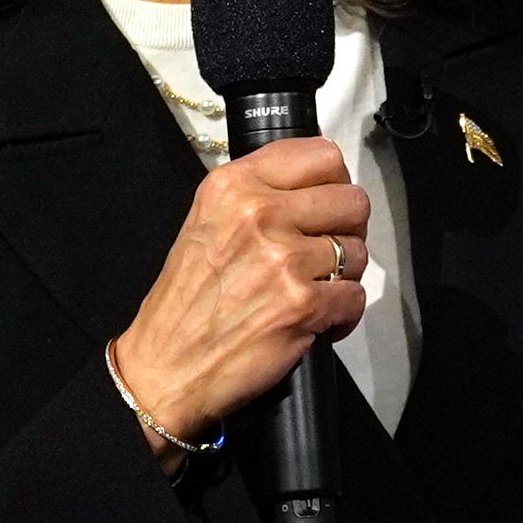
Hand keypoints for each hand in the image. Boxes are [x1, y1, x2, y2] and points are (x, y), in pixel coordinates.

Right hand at [109, 136, 367, 468]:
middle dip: (348, 229)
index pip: (321, 155)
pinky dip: (342, 314)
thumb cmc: (186, 301)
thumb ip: (256, 196)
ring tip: (314, 289)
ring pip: (358, 251)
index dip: (335, 182)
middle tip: (328, 251)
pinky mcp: (302, 305)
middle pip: (352, 200)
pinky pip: (355, 296)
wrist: (164, 367)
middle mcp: (258, 214)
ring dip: (344, 275)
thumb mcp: (207, 222)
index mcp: (233, 186)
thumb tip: (316, 188)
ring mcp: (283, 259)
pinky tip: (315, 321)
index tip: (327, 205)